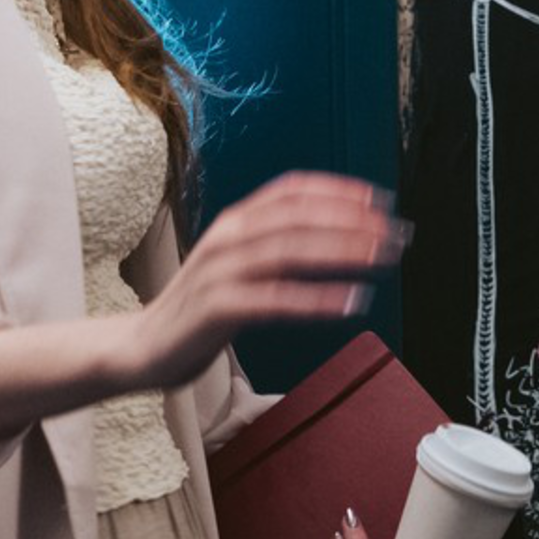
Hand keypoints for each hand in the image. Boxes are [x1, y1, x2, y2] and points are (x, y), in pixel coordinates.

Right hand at [130, 172, 404, 391]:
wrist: (142, 347)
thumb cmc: (198, 309)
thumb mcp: (235, 263)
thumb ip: (273, 244)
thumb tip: (334, 233)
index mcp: (234, 221)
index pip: (292, 191)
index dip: (338, 191)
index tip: (379, 201)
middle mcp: (228, 238)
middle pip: (298, 218)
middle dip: (352, 222)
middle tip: (396, 233)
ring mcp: (220, 272)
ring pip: (289, 250)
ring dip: (342, 252)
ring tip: (381, 258)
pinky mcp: (216, 309)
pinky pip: (274, 300)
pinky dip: (315, 300)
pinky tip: (349, 303)